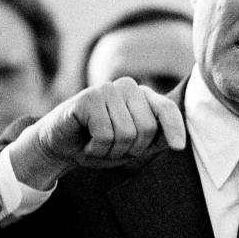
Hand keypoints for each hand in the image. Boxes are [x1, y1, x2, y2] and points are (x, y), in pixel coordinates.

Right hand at [8, 78, 186, 188]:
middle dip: (131, 149)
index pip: (166, 108)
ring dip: (111, 150)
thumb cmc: (99, 144)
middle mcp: (128, 87)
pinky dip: (96, 148)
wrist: (60, 147)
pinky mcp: (89, 97)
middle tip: (112, 147)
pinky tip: (86, 142)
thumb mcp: (132, 147)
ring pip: (126, 133)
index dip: (174, 127)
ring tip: (98, 144)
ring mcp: (108, 89)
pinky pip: (105, 134)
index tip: (179, 147)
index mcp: (143, 97)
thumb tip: (178, 141)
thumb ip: (155, 140)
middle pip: (147, 127)